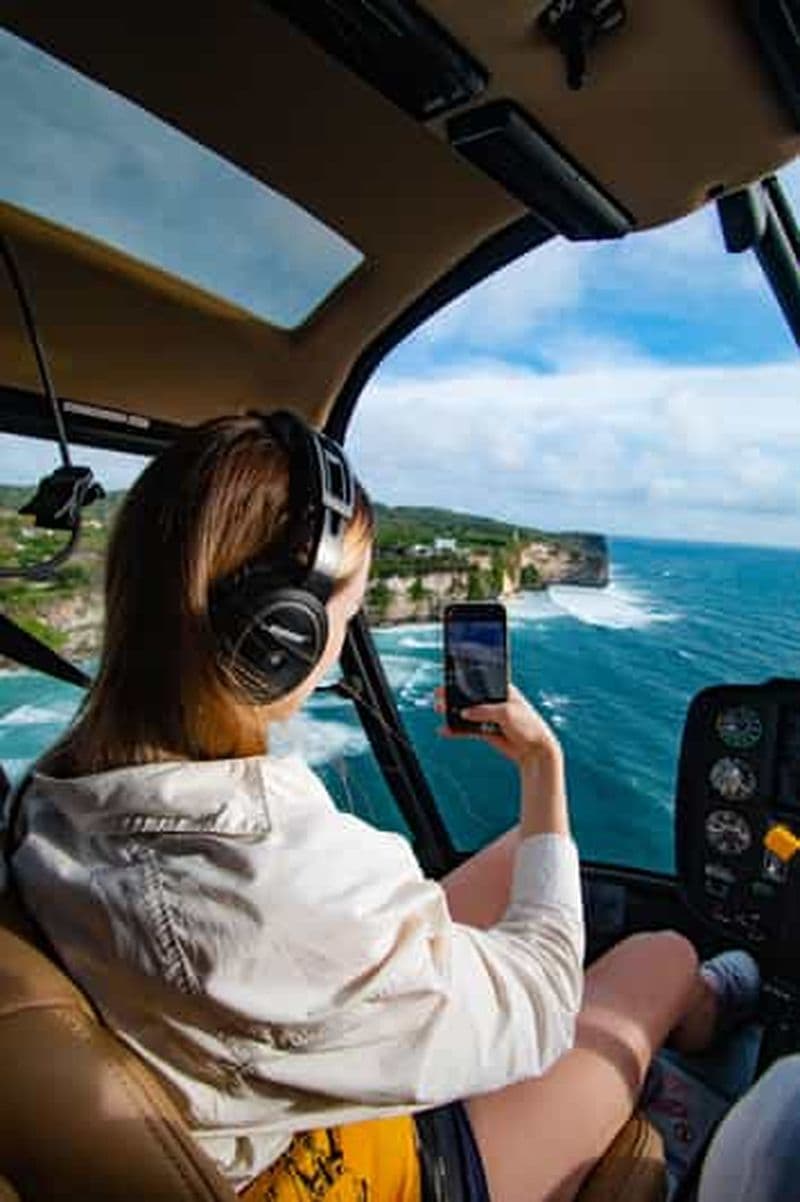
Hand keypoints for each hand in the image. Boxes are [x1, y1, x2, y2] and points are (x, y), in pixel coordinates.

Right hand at [434, 683, 562, 769]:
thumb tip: (464, 713)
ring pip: (467, 713)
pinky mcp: (486, 731)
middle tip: (440, 695)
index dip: (465, 679)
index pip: (481, 681)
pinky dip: (456, 730)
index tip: (450, 678)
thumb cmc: (528, 726)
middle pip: (471, 697)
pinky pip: (468, 729)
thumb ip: (484, 711)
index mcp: (503, 690)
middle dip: (454, 696)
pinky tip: (445, 730)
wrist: (536, 751)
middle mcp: (494, 702)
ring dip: (453, 712)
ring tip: (439, 710)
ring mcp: (489, 717)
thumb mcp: (507, 714)